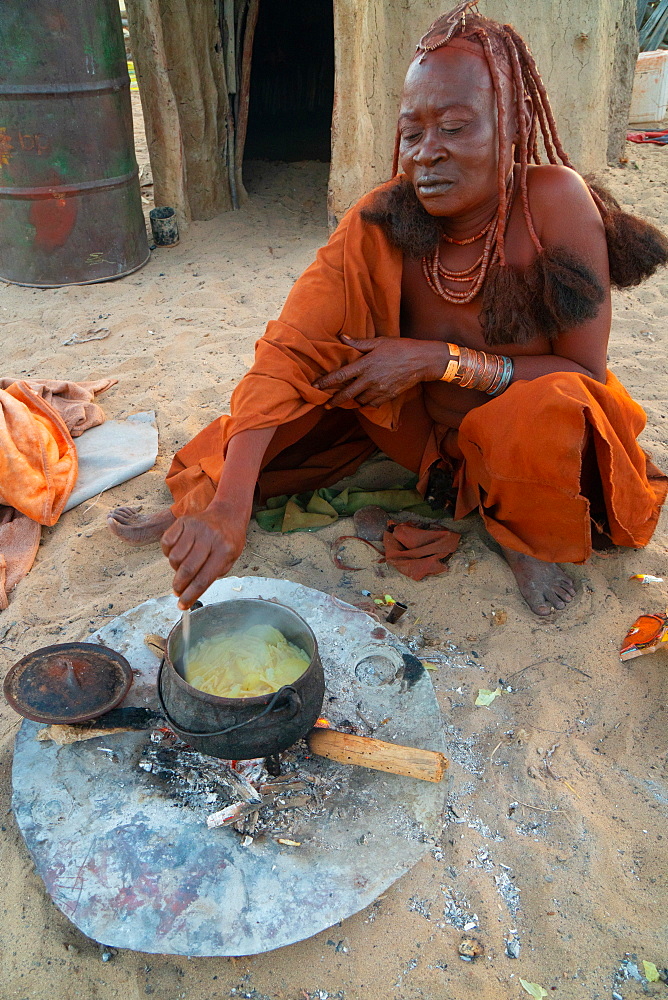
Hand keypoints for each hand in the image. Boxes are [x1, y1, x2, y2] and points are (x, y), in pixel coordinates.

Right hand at [161, 503, 246, 608]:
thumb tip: (188, 593)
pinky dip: (168, 553)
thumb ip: (211, 575)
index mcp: (224, 551)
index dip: (190, 596)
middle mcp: (209, 537)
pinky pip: (167, 543)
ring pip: (174, 558)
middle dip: (179, 586)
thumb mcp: (229, 560)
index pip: (203, 579)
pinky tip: (177, 553)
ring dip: (175, 569)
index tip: (182, 605)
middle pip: (187, 570)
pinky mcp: (183, 521)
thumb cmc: (228, 541)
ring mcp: (195, 528)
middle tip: (178, 591)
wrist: (228, 514)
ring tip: (183, 567)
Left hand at [313, 335, 449, 406]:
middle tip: (325, 405)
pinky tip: (364, 399)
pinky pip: (372, 404)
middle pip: (347, 394)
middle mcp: (370, 380)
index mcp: (366, 364)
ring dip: (352, 400)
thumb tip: (342, 337)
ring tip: (347, 399)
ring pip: (360, 400)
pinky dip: (366, 403)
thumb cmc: (401, 347)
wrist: (423, 361)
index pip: (340, 376)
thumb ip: (359, 343)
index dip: (326, 383)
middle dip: (334, 401)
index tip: (316, 387)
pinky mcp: (388, 396)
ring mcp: (380, 390)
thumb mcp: (379, 342)